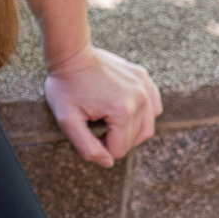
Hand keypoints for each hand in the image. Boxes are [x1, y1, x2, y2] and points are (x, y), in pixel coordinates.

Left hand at [44, 43, 161, 167]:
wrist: (71, 54)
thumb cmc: (66, 86)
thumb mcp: (68, 122)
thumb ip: (87, 148)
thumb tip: (108, 163)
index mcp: (122, 112)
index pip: (119, 150)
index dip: (101, 148)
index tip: (86, 132)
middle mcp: (140, 99)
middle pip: (134, 140)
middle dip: (114, 140)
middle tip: (95, 128)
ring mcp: (145, 86)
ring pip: (147, 127)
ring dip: (129, 132)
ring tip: (109, 123)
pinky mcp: (144, 77)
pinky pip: (153, 107)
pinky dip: (142, 115)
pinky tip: (125, 112)